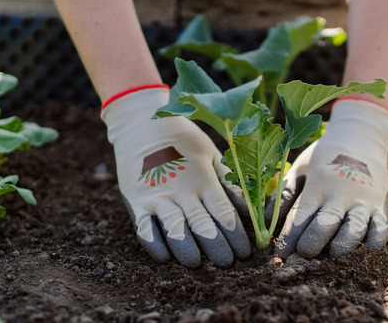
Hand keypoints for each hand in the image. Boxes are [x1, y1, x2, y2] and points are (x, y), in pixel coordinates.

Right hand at [101, 86, 250, 267]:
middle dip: (217, 249)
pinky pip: (144, 229)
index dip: (236, 236)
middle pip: (203, 226)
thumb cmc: (182, 138)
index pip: (224, 213)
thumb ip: (230, 181)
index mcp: (203, 178)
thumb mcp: (211, 154)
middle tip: (227, 264)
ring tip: (197, 264)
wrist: (140, 121)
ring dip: (188, 251)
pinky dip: (155, 245)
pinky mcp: (135, 200)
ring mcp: (157, 196)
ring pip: (175, 231)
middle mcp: (181, 190)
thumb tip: (253, 206)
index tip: (246, 252)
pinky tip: (165, 257)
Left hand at [275, 98, 387, 258]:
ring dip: (342, 246)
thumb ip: (284, 194)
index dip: (289, 239)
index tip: (281, 255)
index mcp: (317, 185)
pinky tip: (366, 248)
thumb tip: (266, 220)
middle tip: (304, 254)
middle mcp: (340, 194)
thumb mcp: (300, 168)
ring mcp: (363, 201)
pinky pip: (382, 227)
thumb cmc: (324, 156)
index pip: (300, 218)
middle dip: (312, 246)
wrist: (361, 136)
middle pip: (325, 226)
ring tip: (332, 254)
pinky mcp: (380, 205)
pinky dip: (375, 241)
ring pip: (354, 229)